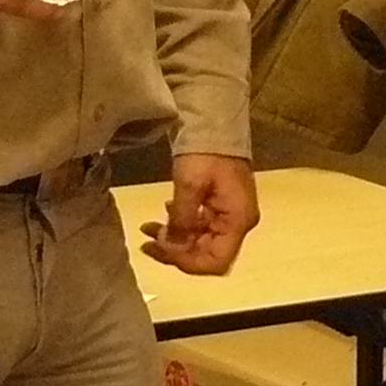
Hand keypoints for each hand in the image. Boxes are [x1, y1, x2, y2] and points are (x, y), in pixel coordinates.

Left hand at [144, 154, 258, 274]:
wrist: (215, 122)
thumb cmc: (206, 153)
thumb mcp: (189, 185)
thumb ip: (181, 220)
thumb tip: (170, 246)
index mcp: (238, 221)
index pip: (217, 261)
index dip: (188, 263)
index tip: (163, 250)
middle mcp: (238, 223)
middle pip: (207, 253)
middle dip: (175, 250)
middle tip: (147, 241)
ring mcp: (229, 215)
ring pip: (200, 240)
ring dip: (174, 239)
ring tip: (147, 229)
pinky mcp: (220, 206)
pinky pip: (200, 225)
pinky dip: (180, 225)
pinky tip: (163, 214)